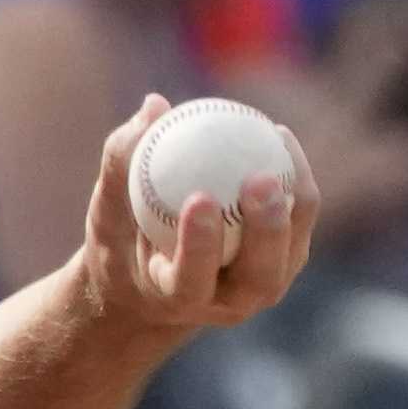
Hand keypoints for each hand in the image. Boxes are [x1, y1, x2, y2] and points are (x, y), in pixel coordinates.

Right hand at [75, 97, 318, 352]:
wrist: (158, 281)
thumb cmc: (125, 241)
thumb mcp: (107, 209)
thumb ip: (122, 161)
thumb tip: (154, 105)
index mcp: (178, 298)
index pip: (191, 280)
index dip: (199, 246)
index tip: (199, 199)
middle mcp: (228, 303)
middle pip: (260, 277)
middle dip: (266, 231)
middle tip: (258, 179)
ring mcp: (262, 285)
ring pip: (291, 249)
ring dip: (293, 198)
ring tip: (277, 139)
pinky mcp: (286, 261)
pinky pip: (300, 219)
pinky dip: (296, 178)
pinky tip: (279, 136)